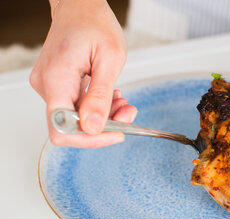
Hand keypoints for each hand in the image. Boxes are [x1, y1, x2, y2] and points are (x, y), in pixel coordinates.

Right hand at [30, 0, 136, 147]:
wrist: (80, 6)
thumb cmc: (95, 24)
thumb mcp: (109, 60)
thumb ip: (101, 97)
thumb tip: (93, 127)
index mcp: (57, 79)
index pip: (63, 130)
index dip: (91, 139)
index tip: (117, 133)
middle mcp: (47, 85)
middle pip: (71, 127)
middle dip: (104, 126)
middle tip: (128, 113)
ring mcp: (49, 86)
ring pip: (76, 119)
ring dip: (103, 116)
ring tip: (123, 101)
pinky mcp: (55, 85)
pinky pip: (74, 107)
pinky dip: (96, 107)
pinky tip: (110, 96)